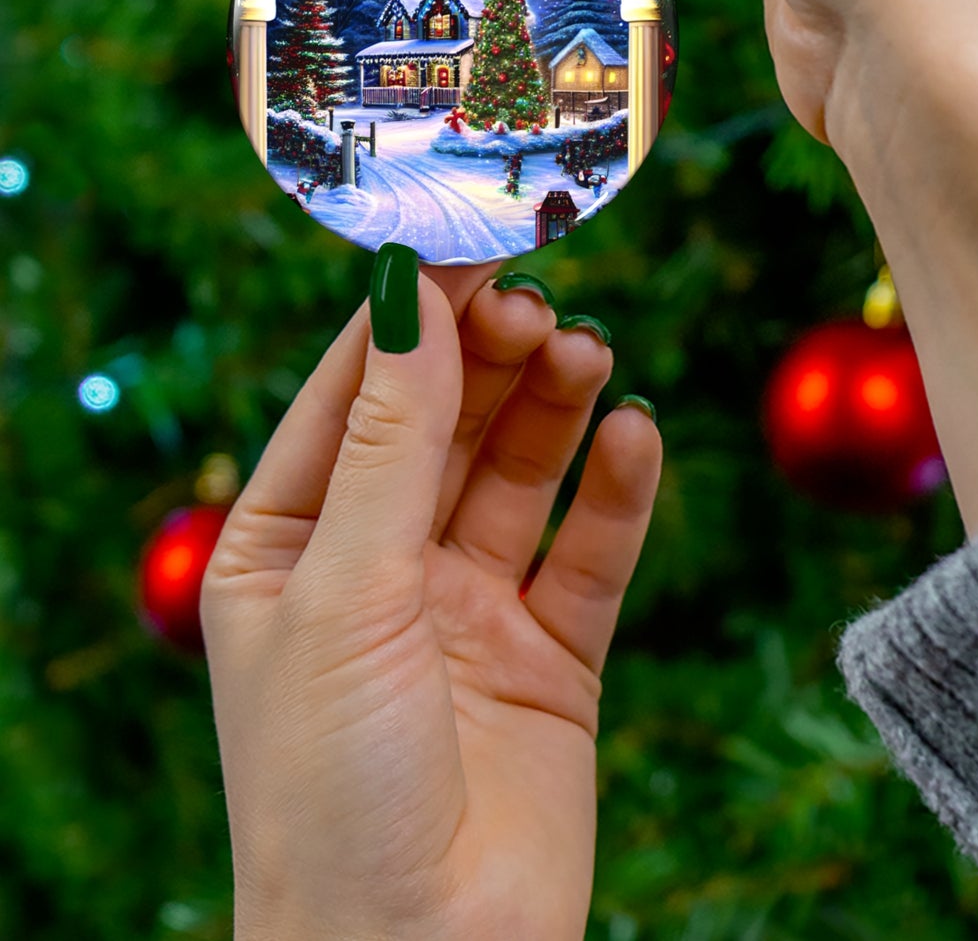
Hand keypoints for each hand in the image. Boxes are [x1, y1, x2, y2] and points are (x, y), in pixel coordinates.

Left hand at [202, 258, 661, 940]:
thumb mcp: (346, 590)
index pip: (354, 395)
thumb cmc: (331, 788)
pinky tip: (635, 437)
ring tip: (589, 354)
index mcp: (289, 547)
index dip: (411, 317)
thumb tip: (411, 293)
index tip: (471, 241)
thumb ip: (392, 440)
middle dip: (491, 358)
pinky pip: (591, 550)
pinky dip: (617, 490)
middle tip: (540, 305)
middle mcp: (380, 567)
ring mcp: (469, 608)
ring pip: (522, 472)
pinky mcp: (552, 654)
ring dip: (555, 407)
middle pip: (447, 422)